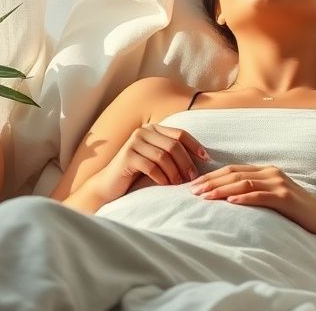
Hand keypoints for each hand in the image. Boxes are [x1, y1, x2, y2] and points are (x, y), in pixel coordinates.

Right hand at [87, 124, 209, 201]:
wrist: (109, 184)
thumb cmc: (138, 173)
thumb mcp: (157, 159)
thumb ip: (172, 152)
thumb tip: (202, 157)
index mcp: (153, 129)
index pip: (180, 134)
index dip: (195, 146)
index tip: (206, 160)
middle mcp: (143, 132)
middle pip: (173, 145)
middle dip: (186, 162)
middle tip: (193, 177)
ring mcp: (133, 143)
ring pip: (164, 156)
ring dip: (175, 172)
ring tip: (180, 184)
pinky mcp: (127, 157)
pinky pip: (151, 167)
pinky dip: (162, 177)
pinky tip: (166, 185)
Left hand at [189, 164, 315, 237]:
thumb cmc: (296, 211)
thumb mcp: (273, 197)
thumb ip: (255, 192)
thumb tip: (227, 198)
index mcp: (266, 171)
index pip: (233, 170)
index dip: (212, 176)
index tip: (194, 185)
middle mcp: (271, 173)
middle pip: (235, 174)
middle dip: (211, 182)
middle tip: (192, 191)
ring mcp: (279, 184)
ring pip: (244, 183)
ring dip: (222, 190)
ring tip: (205, 197)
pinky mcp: (285, 198)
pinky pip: (261, 196)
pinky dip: (244, 198)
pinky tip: (230, 203)